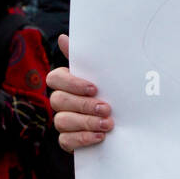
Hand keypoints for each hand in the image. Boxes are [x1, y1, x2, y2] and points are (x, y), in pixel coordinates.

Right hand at [47, 33, 112, 151]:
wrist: (124, 122)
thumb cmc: (110, 93)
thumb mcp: (103, 76)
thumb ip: (85, 59)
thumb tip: (63, 38)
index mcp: (66, 82)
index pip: (55, 79)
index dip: (73, 84)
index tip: (94, 88)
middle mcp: (61, 101)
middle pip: (59, 100)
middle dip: (84, 105)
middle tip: (106, 108)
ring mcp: (62, 121)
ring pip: (62, 121)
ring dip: (86, 122)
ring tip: (107, 124)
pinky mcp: (67, 140)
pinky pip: (65, 140)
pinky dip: (82, 139)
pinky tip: (99, 137)